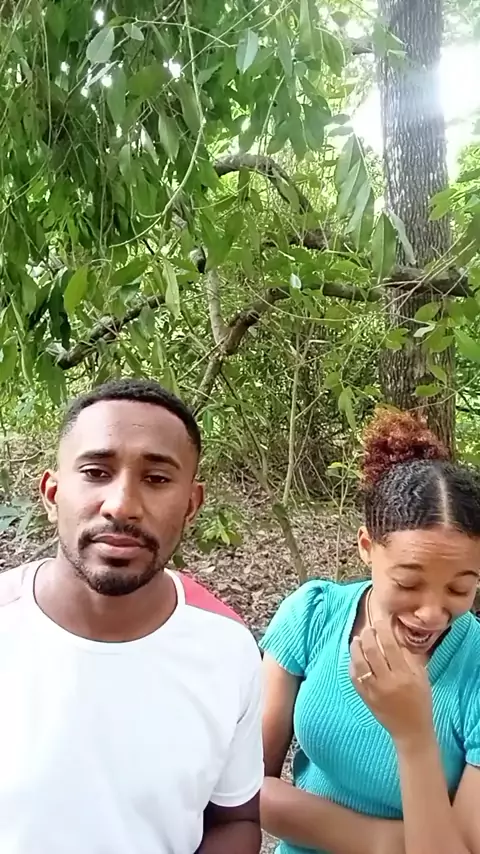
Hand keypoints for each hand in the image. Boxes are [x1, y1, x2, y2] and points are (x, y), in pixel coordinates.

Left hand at [350, 620, 432, 746]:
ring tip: (357, 639)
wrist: (411, 731)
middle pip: (371, 651)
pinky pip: (354, 677)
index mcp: (404, 675)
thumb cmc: (420, 701)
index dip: (383, 630)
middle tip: (368, 628)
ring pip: (358, 663)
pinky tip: (354, 657)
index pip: (390, 646)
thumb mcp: (422, 678)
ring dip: (356, 647)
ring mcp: (373, 690)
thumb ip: (409, 658)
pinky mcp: (365, 698)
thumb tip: (394, 639)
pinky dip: (352, 664)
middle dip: (368, 635)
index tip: (381, 621)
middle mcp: (387, 682)